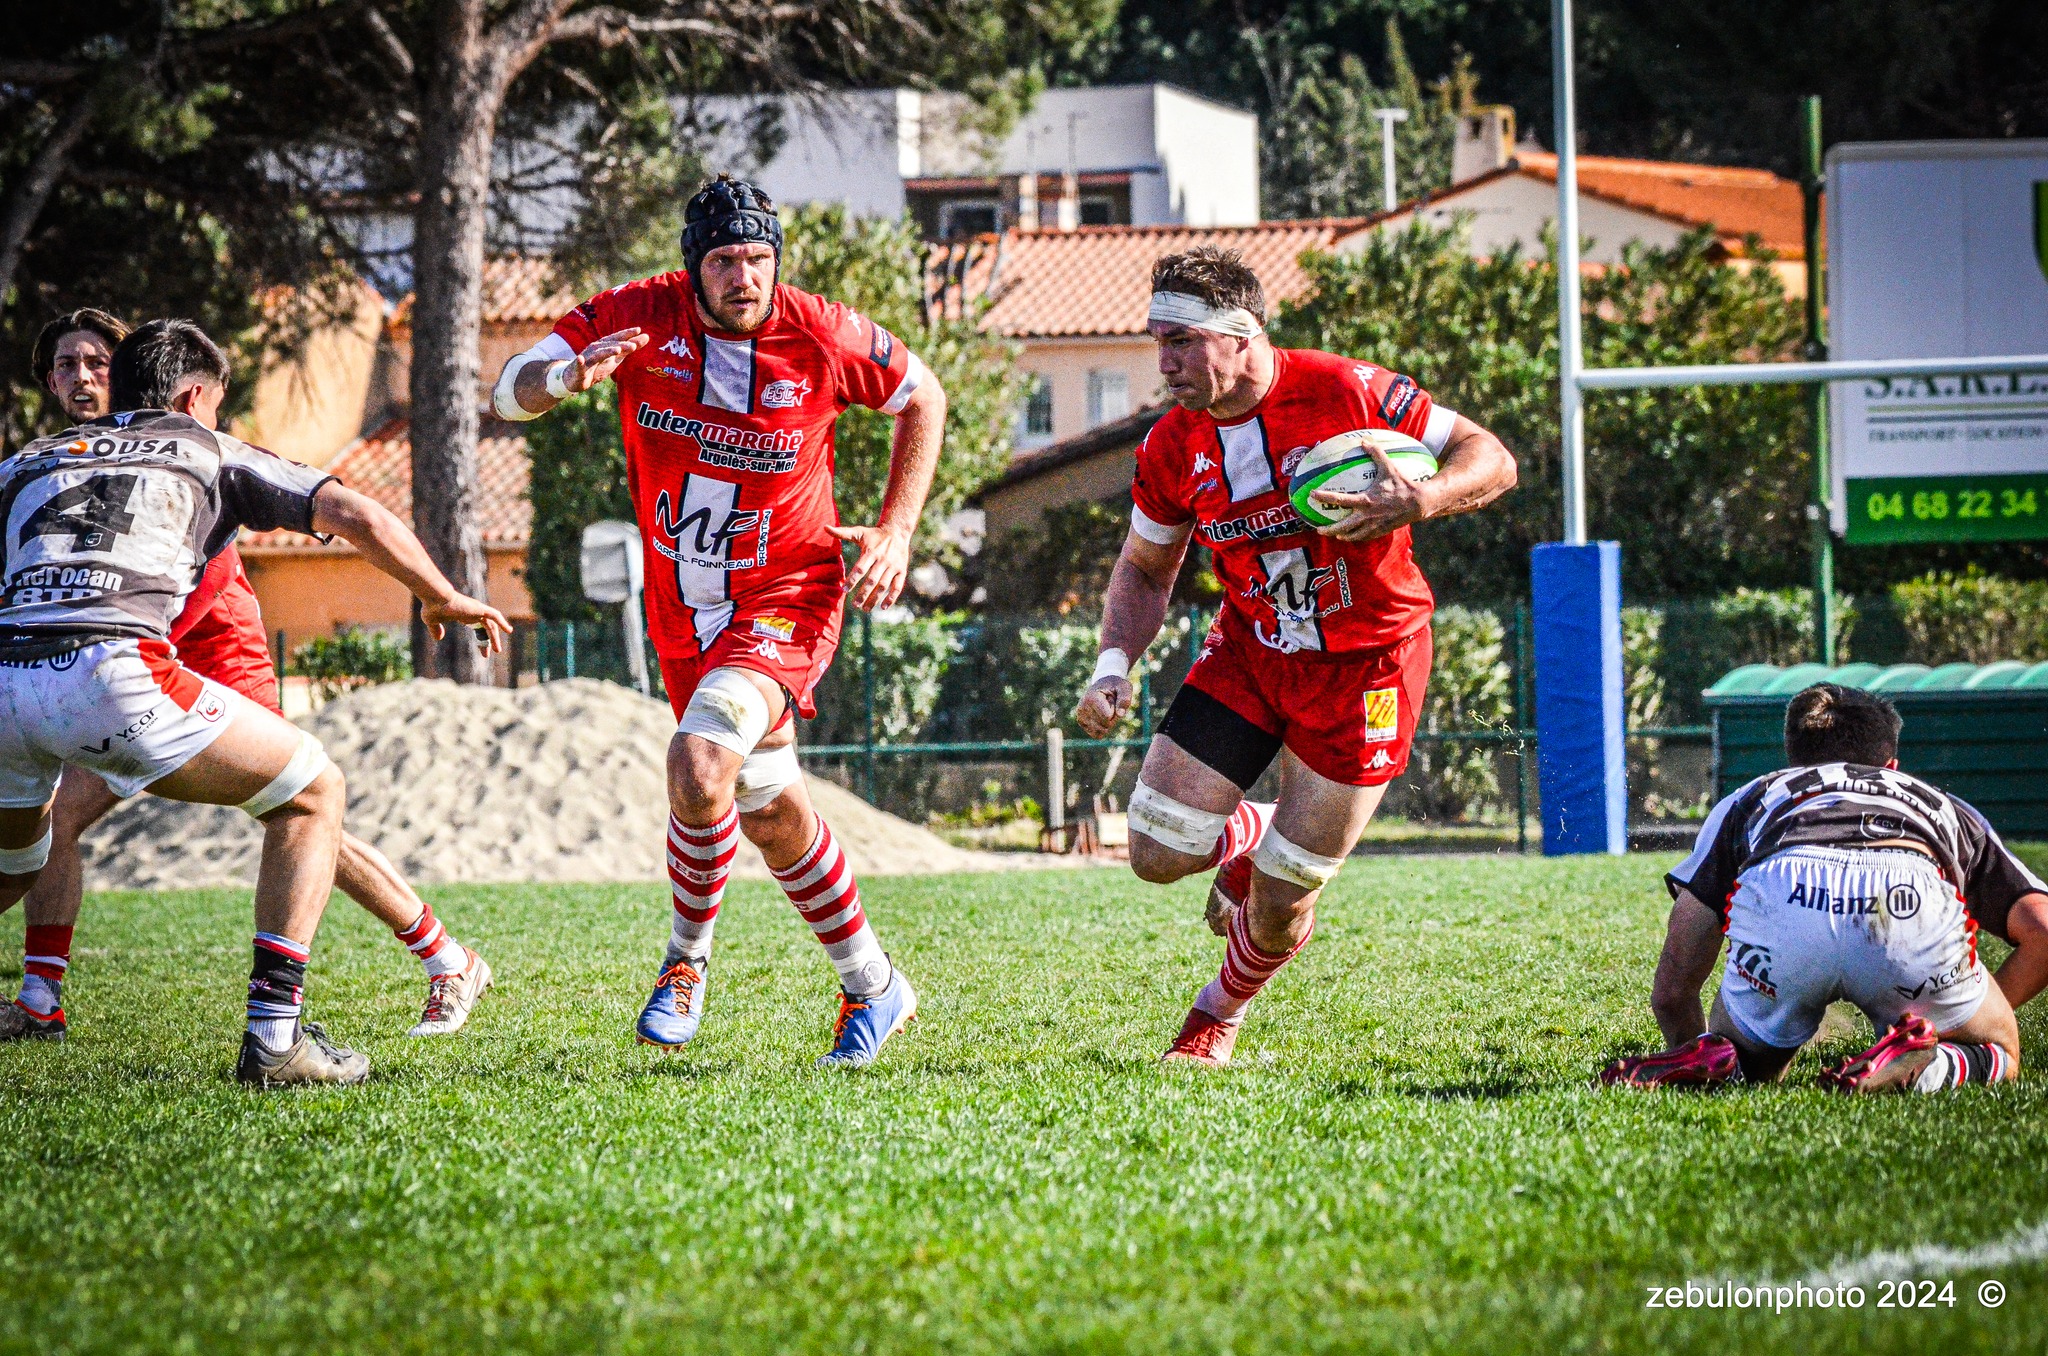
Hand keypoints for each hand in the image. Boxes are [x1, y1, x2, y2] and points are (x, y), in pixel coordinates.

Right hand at [421, 593, 512, 655]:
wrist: (435, 598)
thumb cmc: (432, 607)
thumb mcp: (432, 621)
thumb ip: (436, 629)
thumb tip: (438, 638)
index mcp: (464, 614)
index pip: (478, 628)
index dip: (481, 639)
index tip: (484, 652)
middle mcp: (473, 612)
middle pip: (486, 628)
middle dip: (488, 641)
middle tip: (488, 654)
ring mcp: (477, 610)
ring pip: (491, 625)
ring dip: (494, 638)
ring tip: (497, 650)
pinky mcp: (479, 609)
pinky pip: (495, 616)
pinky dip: (503, 622)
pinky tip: (509, 630)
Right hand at [566, 328, 649, 393]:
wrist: (577, 378)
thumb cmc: (598, 366)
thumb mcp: (617, 358)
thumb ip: (630, 348)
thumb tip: (646, 336)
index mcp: (605, 345)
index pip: (617, 338)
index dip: (627, 334)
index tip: (639, 329)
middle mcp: (596, 349)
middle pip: (609, 345)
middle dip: (621, 344)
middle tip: (633, 346)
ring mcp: (587, 358)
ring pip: (597, 354)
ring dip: (607, 351)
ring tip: (617, 350)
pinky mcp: (579, 368)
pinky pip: (579, 364)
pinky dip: (580, 361)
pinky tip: (580, 359)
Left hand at [828, 523, 911, 610]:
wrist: (897, 531)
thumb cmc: (874, 534)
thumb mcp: (859, 532)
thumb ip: (842, 533)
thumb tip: (825, 527)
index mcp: (871, 552)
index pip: (860, 569)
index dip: (852, 580)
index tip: (844, 590)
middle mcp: (883, 560)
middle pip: (872, 580)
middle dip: (863, 593)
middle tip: (855, 604)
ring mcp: (893, 566)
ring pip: (883, 586)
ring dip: (875, 598)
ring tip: (865, 609)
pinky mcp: (901, 571)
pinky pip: (897, 587)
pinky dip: (891, 598)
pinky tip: (883, 607)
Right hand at [1072, 675, 1133, 738]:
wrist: (1103, 684)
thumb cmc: (1116, 686)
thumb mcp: (1124, 688)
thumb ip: (1125, 699)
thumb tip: (1120, 714)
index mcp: (1091, 698)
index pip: (1108, 717)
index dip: (1115, 710)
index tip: (1112, 699)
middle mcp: (1082, 708)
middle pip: (1105, 725)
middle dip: (1112, 717)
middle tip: (1109, 704)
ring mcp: (1080, 715)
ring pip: (1101, 732)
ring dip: (1107, 723)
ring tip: (1105, 709)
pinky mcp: (1081, 722)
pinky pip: (1096, 734)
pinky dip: (1102, 728)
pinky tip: (1100, 716)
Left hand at [1313, 441, 1427, 542]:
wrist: (1419, 503)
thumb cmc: (1403, 484)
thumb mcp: (1389, 467)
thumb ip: (1376, 453)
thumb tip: (1364, 440)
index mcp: (1366, 500)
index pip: (1340, 499)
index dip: (1324, 496)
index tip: (1312, 495)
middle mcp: (1367, 515)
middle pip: (1343, 527)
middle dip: (1329, 530)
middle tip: (1319, 529)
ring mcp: (1374, 526)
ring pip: (1353, 536)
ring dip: (1342, 536)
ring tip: (1335, 534)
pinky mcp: (1381, 531)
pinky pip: (1365, 537)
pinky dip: (1357, 537)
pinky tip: (1352, 535)